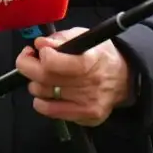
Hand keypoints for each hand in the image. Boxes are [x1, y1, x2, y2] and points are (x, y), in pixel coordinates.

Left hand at [14, 28, 134, 126]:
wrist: (124, 77)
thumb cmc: (99, 54)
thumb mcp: (83, 36)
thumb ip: (60, 38)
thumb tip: (40, 44)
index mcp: (90, 59)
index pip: (54, 62)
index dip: (42, 55)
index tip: (40, 49)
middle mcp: (90, 83)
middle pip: (43, 78)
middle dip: (28, 66)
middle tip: (30, 59)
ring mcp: (88, 102)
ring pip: (42, 94)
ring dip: (34, 83)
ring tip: (42, 76)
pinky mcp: (85, 116)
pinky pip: (50, 111)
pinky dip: (40, 101)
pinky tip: (46, 92)